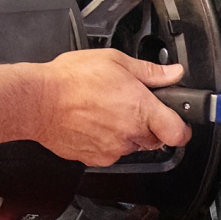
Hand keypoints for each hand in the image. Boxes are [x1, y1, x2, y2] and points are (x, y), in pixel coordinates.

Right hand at [33, 49, 192, 166]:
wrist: (37, 102)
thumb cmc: (71, 80)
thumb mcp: (115, 61)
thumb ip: (149, 72)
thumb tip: (173, 73)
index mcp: (140, 109)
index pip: (179, 132)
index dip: (183, 127)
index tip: (179, 121)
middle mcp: (129, 134)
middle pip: (155, 138)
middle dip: (149, 123)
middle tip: (130, 104)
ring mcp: (112, 150)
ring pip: (131, 145)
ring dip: (125, 131)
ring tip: (104, 109)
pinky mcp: (95, 159)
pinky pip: (110, 152)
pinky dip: (106, 140)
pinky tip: (92, 121)